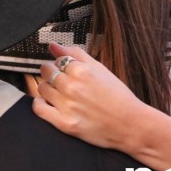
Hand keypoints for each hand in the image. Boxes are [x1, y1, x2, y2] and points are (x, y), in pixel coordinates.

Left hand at [32, 43, 150, 151]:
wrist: (131, 125)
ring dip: (48, 89)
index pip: (57, 59)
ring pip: (42, 88)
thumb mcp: (100, 69)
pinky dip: (40, 104)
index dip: (61, 64)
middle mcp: (72, 87)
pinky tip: (49, 103)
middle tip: (63, 82)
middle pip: (47, 71)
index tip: (67, 71)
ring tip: (60, 94)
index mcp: (82, 71)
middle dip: (52, 74)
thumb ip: (75, 54)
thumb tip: (53, 45)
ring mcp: (67, 106)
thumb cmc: (118, 96)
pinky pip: (39, 109)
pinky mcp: (65, 124)